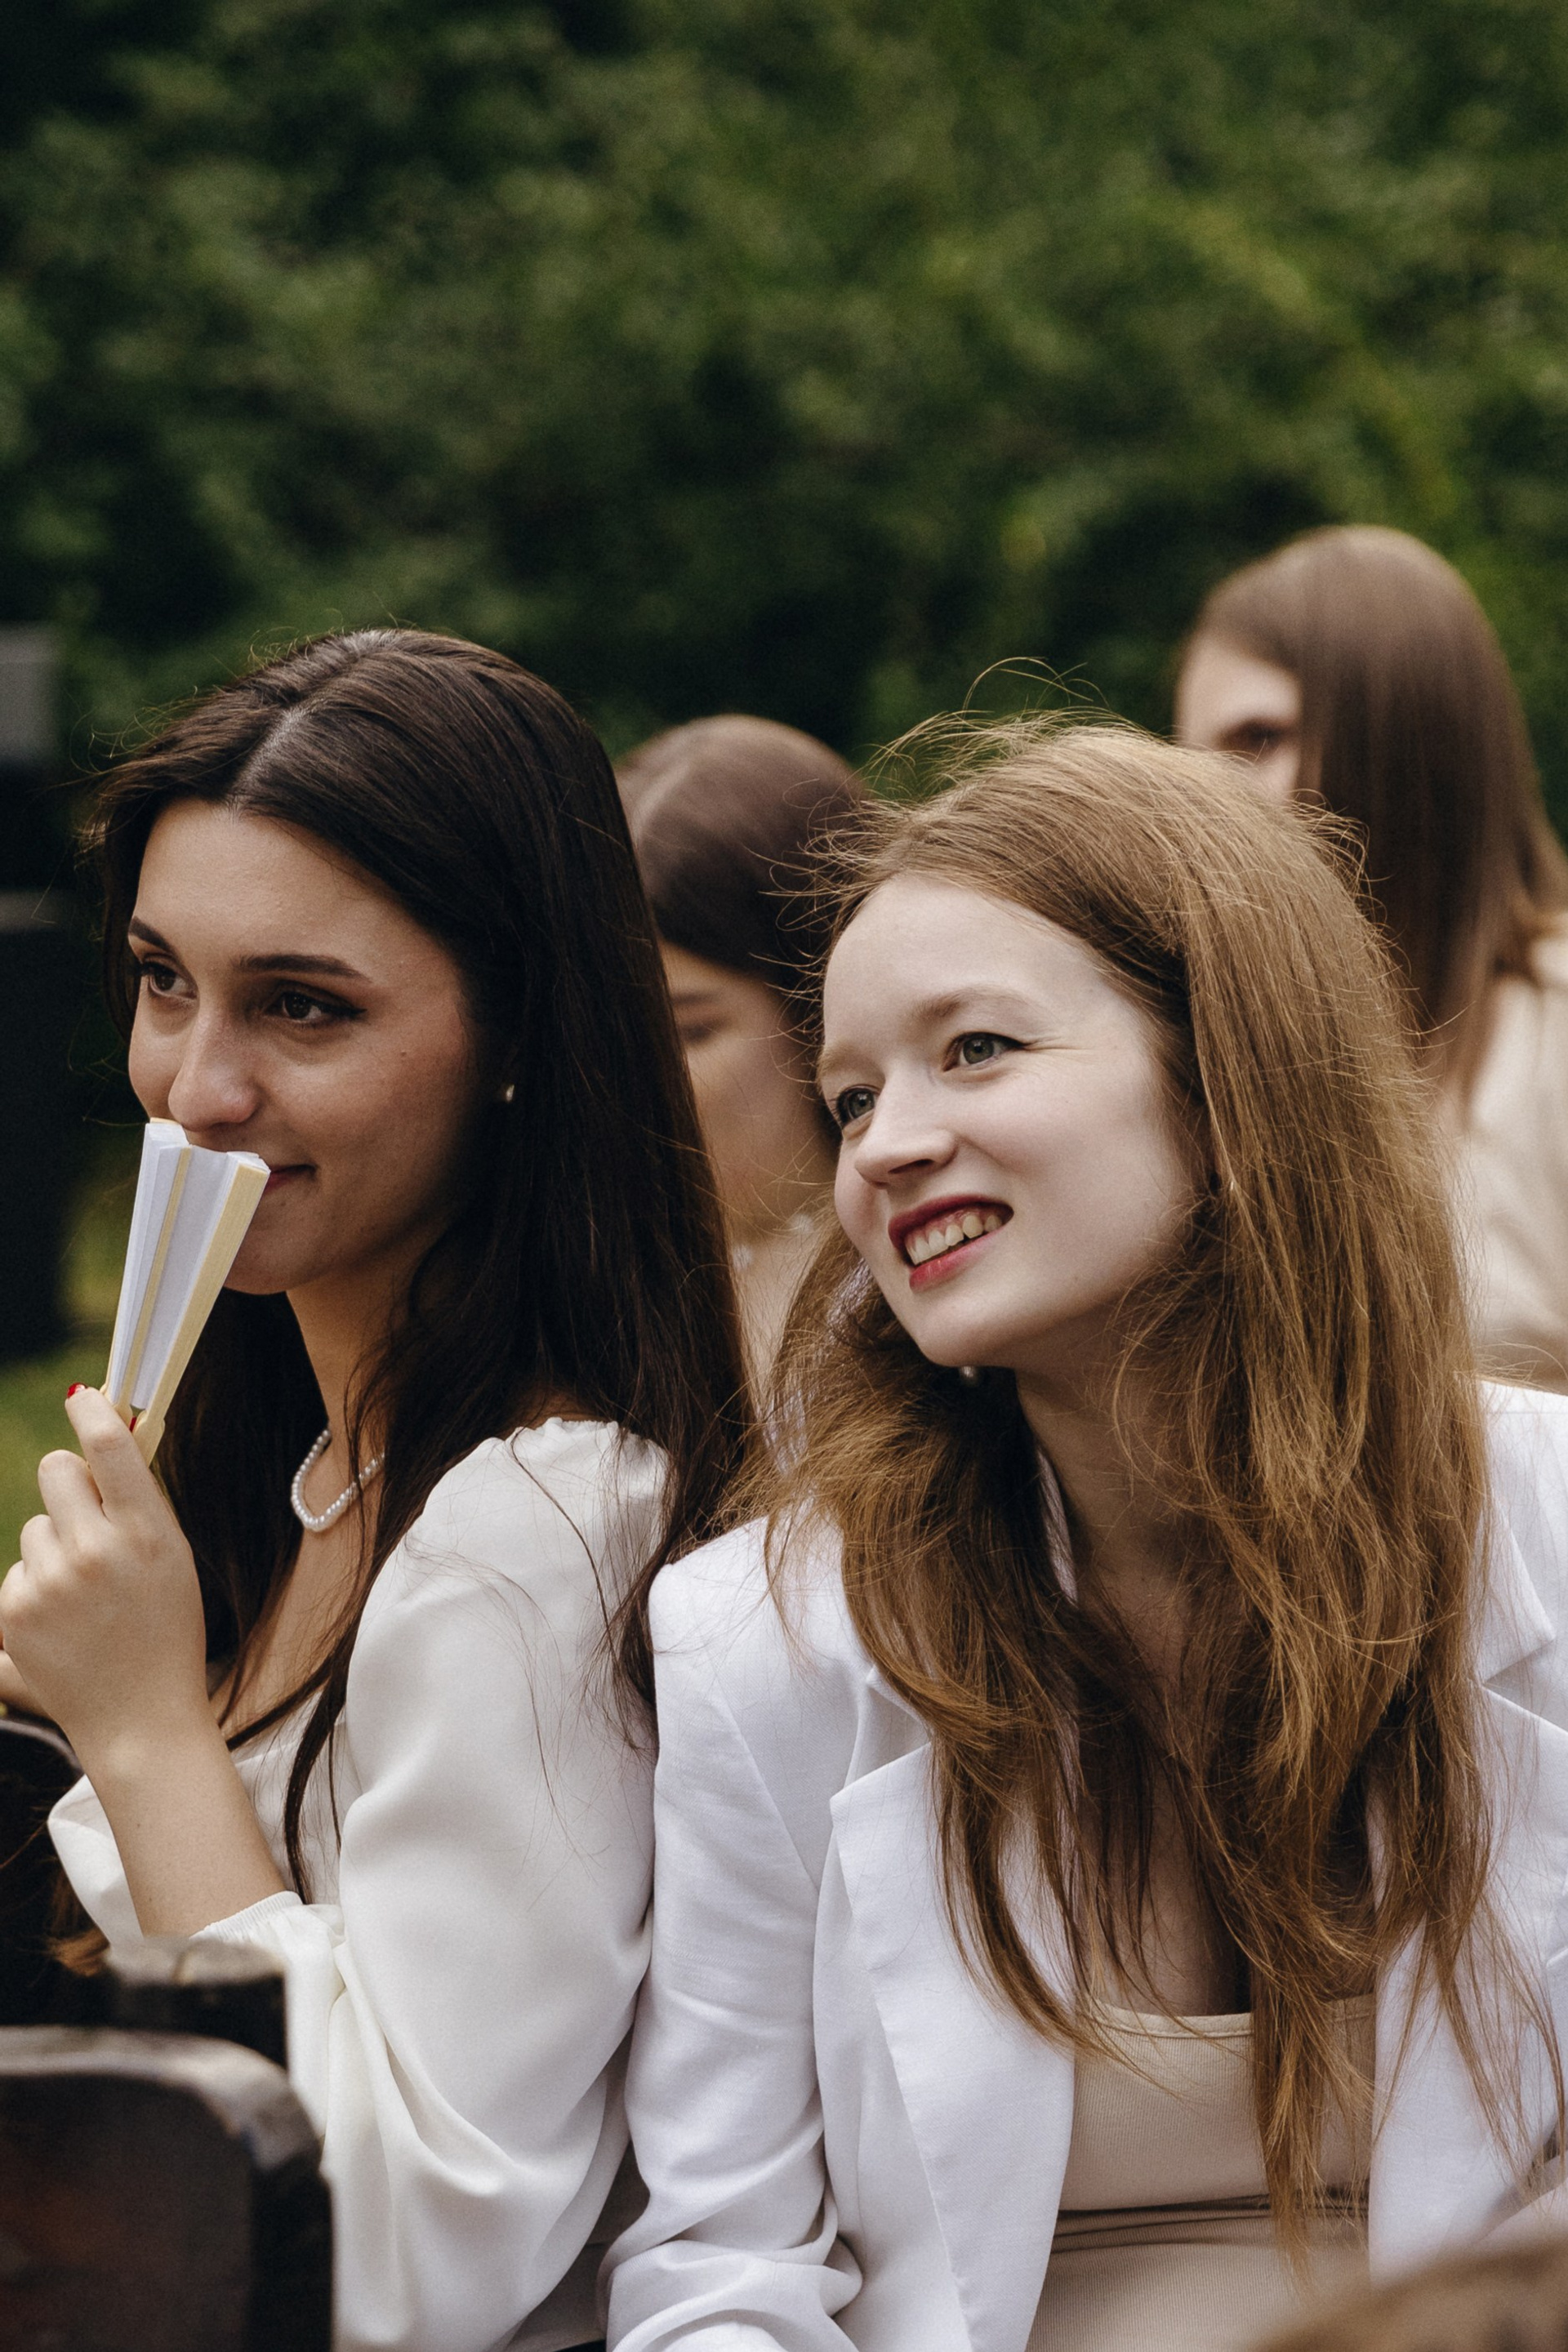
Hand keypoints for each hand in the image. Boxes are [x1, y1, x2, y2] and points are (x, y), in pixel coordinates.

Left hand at [0, 1387, 210, 1774]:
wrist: (140, 1720)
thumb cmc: (166, 1630)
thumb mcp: (174, 1557)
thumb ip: (140, 1501)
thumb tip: (106, 1433)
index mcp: (146, 1534)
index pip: (107, 1447)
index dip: (91, 1411)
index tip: (83, 1398)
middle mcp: (92, 1553)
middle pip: (57, 1468)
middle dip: (69, 1481)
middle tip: (92, 1516)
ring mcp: (47, 1585)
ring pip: (35, 1524)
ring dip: (55, 1545)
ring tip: (86, 1594)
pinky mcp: (13, 1615)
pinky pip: (17, 1568)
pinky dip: (37, 1587)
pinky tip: (65, 1622)